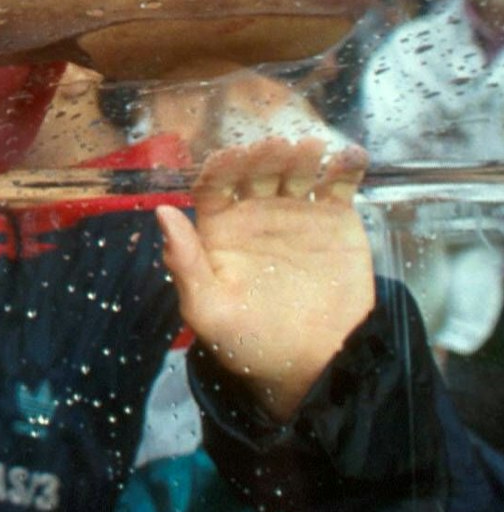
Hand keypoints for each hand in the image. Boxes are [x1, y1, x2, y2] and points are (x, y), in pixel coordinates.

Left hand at [157, 137, 373, 421]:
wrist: (311, 365)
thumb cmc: (248, 340)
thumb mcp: (207, 308)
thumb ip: (184, 262)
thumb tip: (161, 211)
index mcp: (219, 227)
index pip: (214, 186)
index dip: (222, 169)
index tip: (232, 156)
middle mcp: (254, 212)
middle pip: (255, 172)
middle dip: (263, 157)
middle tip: (276, 147)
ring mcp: (296, 212)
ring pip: (296, 172)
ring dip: (302, 156)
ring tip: (310, 148)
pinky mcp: (335, 220)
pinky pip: (340, 187)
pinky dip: (346, 168)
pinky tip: (350, 156)